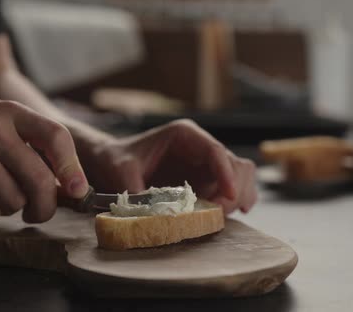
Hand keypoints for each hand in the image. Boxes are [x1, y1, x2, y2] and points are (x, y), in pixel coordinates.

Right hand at [0, 93, 88, 222]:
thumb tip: (66, 181)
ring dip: (8, 206)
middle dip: (45, 205)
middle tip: (38, 212)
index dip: (73, 168)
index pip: (56, 137)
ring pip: (14, 201)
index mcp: (10, 112)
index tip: (78, 190)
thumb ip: (28, 142)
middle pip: (40, 180)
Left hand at [75, 119, 256, 213]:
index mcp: (184, 136)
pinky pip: (234, 188)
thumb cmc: (116, 160)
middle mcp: (200, 148)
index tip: (229, 196)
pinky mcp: (207, 181)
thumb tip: (151, 215)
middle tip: (215, 213)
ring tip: (217, 216)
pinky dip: (236, 201)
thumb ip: (133, 191)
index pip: (214, 150)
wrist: (111, 163)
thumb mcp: (119, 171)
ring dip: (237, 197)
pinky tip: (227, 214)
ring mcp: (207, 165)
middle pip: (235, 164)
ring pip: (241, 175)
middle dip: (233, 190)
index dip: (226, 173)